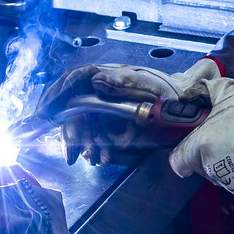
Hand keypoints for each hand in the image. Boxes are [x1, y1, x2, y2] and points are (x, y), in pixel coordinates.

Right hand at [38, 58, 216, 164]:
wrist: (188, 107)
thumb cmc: (169, 91)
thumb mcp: (149, 84)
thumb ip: (122, 81)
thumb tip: (96, 78)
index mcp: (107, 76)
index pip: (73, 80)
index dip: (56, 94)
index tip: (44, 112)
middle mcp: (102, 90)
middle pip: (73, 107)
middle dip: (67, 131)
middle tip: (68, 153)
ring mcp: (107, 107)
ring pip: (83, 124)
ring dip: (82, 143)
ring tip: (91, 158)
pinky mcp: (114, 123)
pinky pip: (96, 135)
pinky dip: (95, 148)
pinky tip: (102, 158)